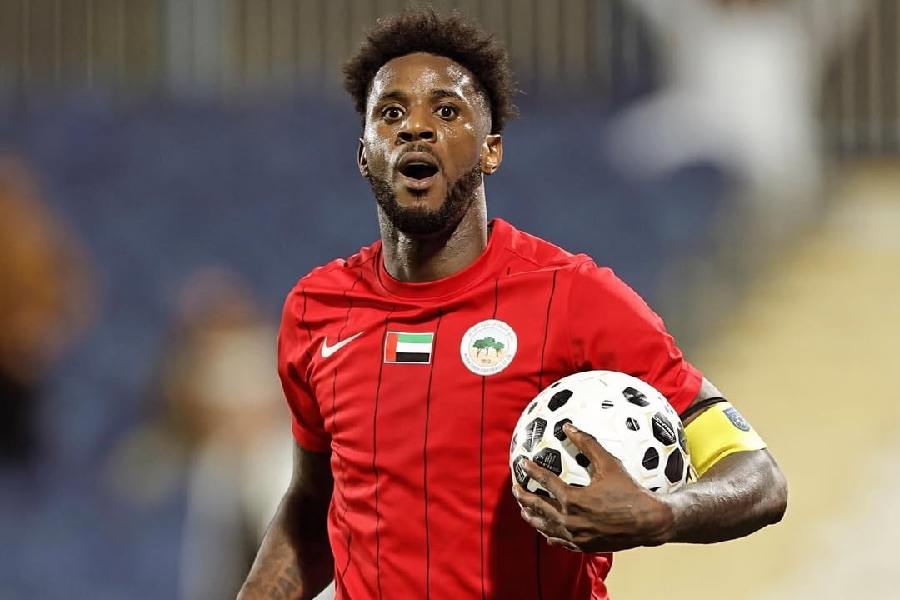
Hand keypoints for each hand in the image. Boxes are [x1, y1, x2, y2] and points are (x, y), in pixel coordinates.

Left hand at [512, 423, 673, 552]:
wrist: (649, 521)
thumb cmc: (629, 491)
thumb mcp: (609, 463)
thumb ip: (587, 444)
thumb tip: (568, 427)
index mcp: (573, 499)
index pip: (545, 482)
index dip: (532, 471)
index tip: (522, 463)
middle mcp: (571, 520)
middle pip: (538, 507)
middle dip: (524, 496)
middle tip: (516, 488)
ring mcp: (576, 536)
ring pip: (545, 527)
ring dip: (532, 517)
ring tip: (524, 510)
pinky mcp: (584, 546)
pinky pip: (560, 541)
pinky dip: (550, 533)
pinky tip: (546, 531)